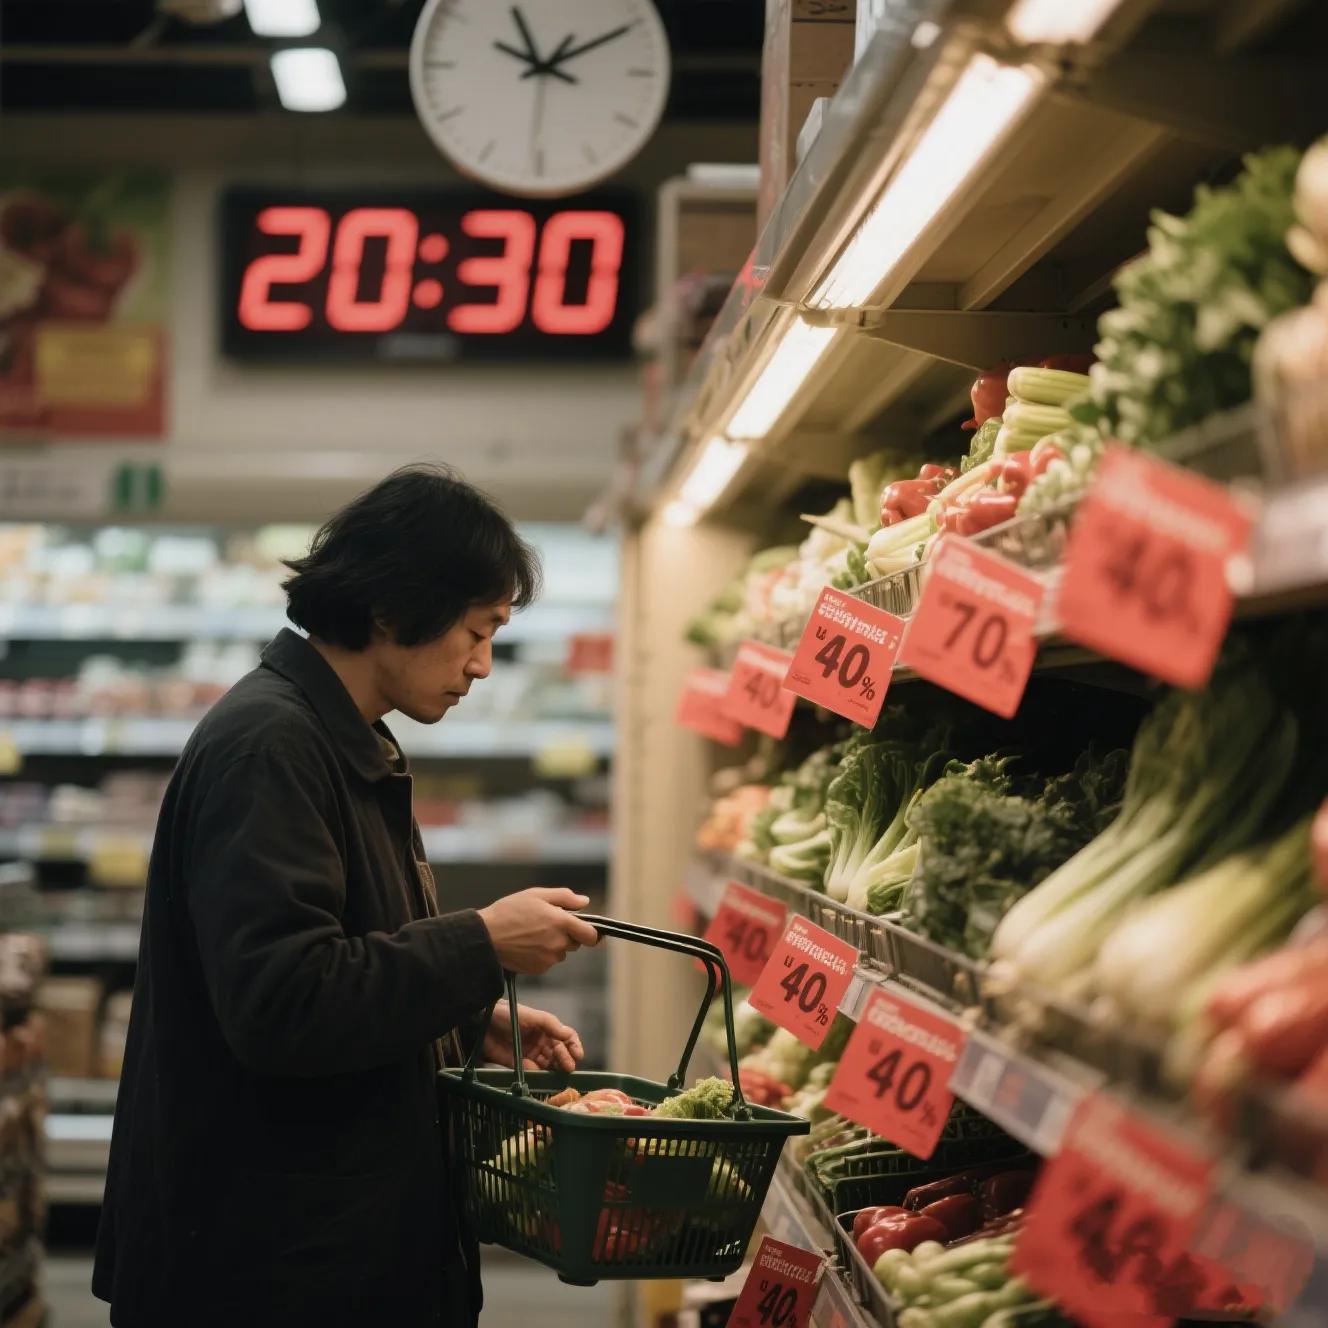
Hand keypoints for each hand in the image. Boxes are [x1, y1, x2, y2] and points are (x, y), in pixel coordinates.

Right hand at [478, 888, 599, 975]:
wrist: (485, 937)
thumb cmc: (509, 912)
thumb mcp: (537, 894)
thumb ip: (565, 897)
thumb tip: (584, 901)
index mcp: (562, 922)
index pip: (591, 935)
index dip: (590, 932)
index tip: (584, 929)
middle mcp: (559, 943)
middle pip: (574, 943)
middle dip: (565, 935)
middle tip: (545, 925)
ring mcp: (549, 958)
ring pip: (560, 953)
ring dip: (552, 945)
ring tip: (531, 934)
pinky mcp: (538, 969)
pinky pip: (547, 962)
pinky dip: (541, 955)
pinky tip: (526, 945)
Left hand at [484, 1003, 583, 1070]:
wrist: (483, 1022)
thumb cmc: (508, 1013)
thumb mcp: (531, 1016)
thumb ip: (550, 1024)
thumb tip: (568, 1035)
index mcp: (547, 1028)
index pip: (566, 1037)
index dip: (573, 1045)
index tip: (578, 1055)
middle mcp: (542, 1042)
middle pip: (559, 1053)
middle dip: (566, 1060)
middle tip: (568, 1068)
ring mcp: (531, 1053)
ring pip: (549, 1064)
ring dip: (555, 1070)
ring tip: (559, 1076)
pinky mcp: (519, 1064)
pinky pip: (533, 1072)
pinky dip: (538, 1075)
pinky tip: (542, 1076)